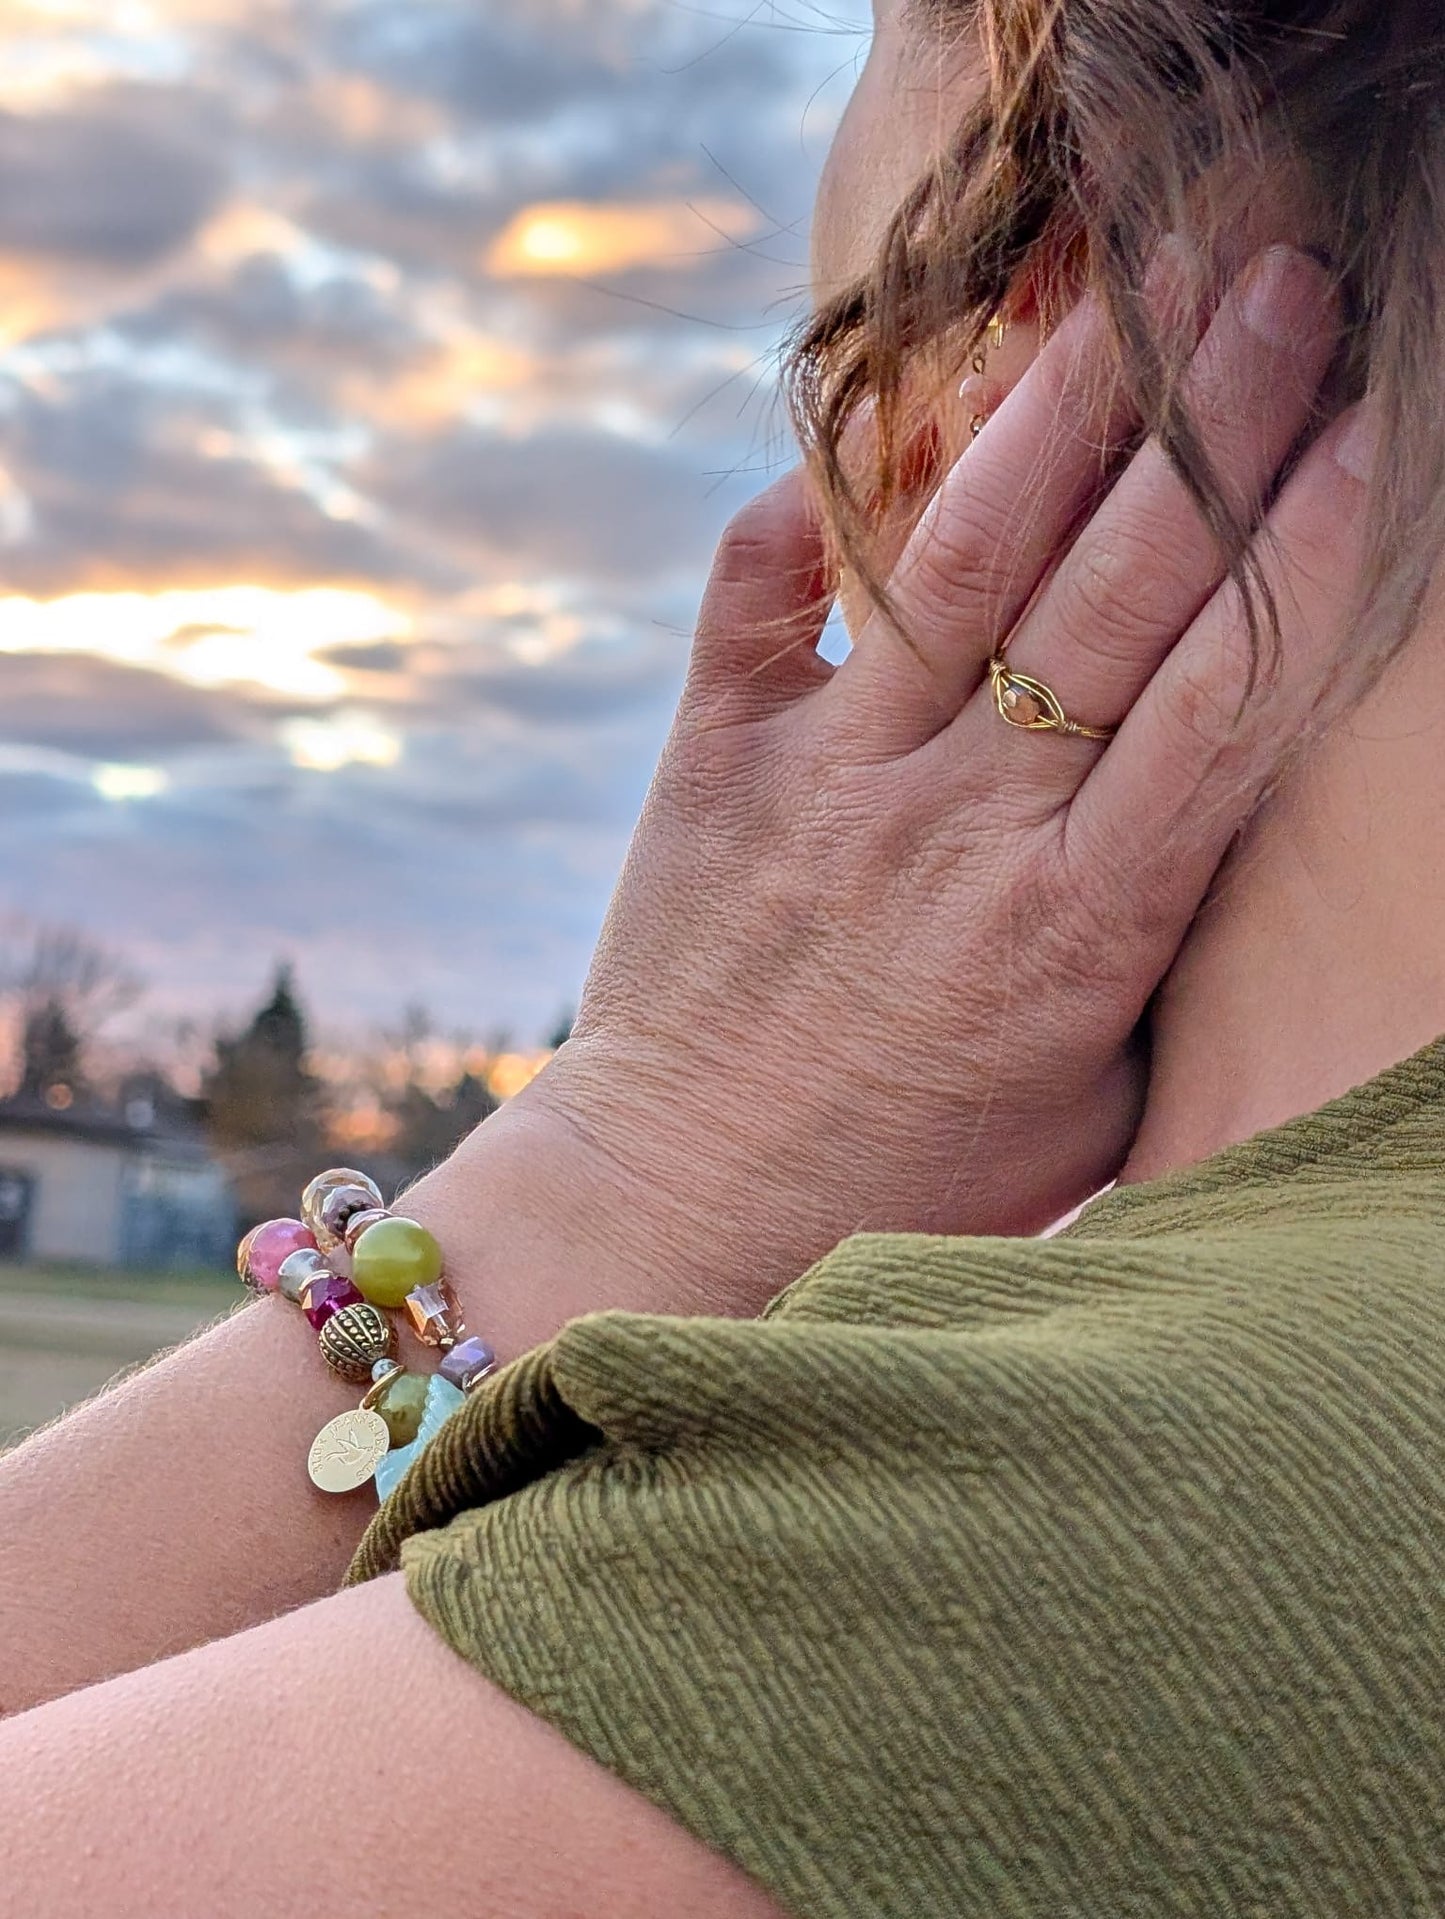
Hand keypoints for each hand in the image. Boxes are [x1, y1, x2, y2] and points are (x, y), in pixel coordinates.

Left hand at [487, 243, 1367, 1315]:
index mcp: (1079, 920)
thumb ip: (1169, 958)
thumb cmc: (915, 1169)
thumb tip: (1228, 815)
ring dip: (1055, 410)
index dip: (1300, 549)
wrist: (685, 1201)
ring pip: (957, 560)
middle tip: (1281, 279)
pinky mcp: (711, 759)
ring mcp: (824, 779)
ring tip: (1133, 283)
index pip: (1219, 698)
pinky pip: (753, 593)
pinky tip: (856, 419)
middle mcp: (958, 825)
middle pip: (1113, 592)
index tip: (1364, 427)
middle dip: (1214, 425)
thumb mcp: (1097, 1102)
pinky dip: (800, 502)